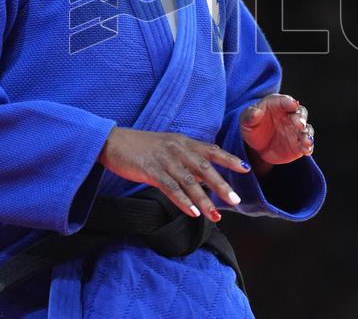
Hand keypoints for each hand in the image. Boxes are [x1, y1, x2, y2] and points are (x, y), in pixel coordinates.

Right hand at [97, 127, 250, 221]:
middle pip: (204, 168)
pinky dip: (182, 201)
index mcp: (183, 142)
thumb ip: (186, 160)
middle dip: (221, 185)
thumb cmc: (141, 147)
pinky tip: (192, 212)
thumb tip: (205, 179)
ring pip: (189, 181)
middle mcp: (177, 149)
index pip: (211, 150)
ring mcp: (164, 159)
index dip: (228, 159)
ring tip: (215, 215)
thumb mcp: (167, 147)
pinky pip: (170, 187)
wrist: (112, 142)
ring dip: (203, 200)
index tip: (245, 169)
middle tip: (235, 201)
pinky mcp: (150, 170)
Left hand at [239, 94, 314, 168]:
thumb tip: (256, 112)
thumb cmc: (252, 126)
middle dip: (301, 118)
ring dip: (308, 134)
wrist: (257, 146)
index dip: (289, 102)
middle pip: (300, 113)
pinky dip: (308, 147)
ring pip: (306, 129)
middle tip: (300, 124)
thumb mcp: (246, 121)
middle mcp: (290, 115)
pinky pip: (306, 144)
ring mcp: (296, 130)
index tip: (293, 104)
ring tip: (307, 140)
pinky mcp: (299, 144)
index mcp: (277, 104)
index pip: (284, 100)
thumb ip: (249, 116)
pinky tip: (306, 150)